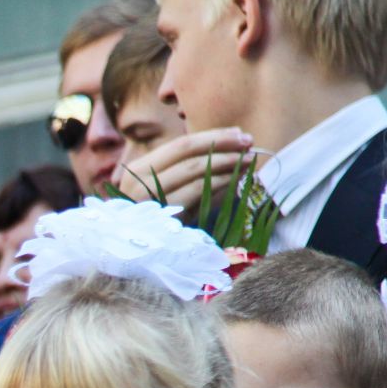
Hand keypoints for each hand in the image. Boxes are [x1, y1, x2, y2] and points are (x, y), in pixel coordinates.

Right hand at [109, 128, 255, 210]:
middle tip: (249, 141)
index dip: (212, 136)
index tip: (238, 133)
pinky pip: (197, 189)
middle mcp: (139, 181)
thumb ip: (185, 170)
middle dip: (222, 143)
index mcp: (138, 170)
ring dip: (225, 160)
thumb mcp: (165, 191)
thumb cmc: (156, 222)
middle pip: (187, 151)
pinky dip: (219, 180)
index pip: (180, 145)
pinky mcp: (162, 215)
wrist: (138, 254)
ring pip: (194, 168)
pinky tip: (236, 178)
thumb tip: (229, 147)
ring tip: (248, 159)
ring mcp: (149, 199)